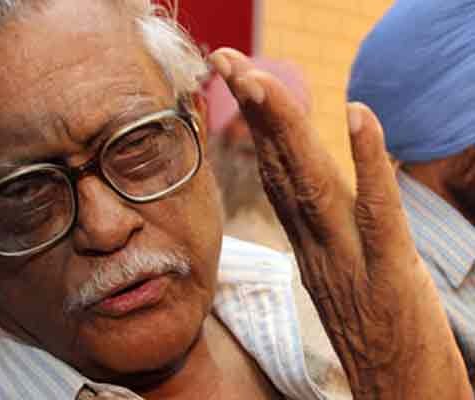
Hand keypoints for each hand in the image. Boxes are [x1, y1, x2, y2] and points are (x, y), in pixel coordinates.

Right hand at [209, 48, 469, 398]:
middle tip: (225, 60)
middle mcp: (319, 245)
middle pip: (282, 167)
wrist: (397, 395)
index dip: (255, 122)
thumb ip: (321, 229)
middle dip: (255, 109)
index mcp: (309, 242)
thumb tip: (304, 190)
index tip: (236, 76)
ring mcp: (350, 258)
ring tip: (260, 80)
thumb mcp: (340, 273)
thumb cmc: (375, 334)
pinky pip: (377, 213)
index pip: (276, 171)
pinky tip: (359, 116)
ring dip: (287, 129)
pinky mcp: (389, 274)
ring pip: (313, 184)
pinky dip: (367, 164)